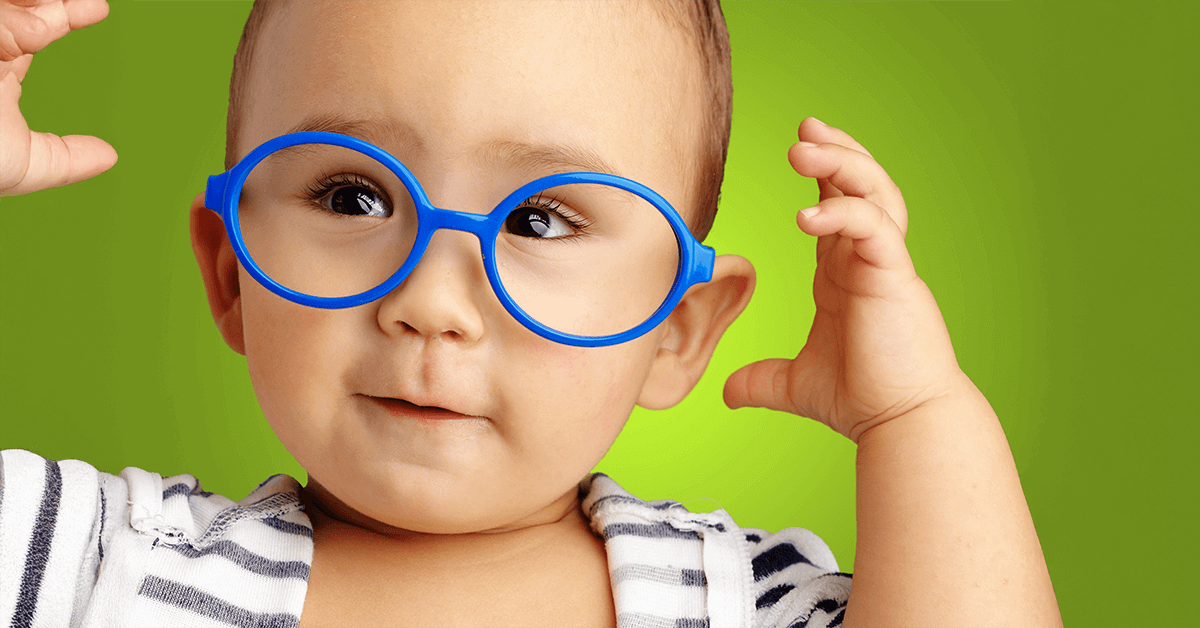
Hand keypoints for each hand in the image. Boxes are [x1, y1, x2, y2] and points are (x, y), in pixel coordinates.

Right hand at [1, 0, 114, 195]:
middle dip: (47, 0)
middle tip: (81, 2)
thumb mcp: (22, 163)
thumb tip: (110, 156)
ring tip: (50, 24)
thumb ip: (65, 158)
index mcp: (0, 65)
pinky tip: (33, 33)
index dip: (67, 13)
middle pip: (17, 3)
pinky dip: (8, 20)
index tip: (97, 10)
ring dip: (28, 7)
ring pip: (3, 4)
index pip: (37, 26)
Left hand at [723, 117, 966, 442]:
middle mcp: (868, 260)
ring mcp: (885, 265)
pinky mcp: (894, 277)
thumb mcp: (795, 385)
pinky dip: (843, 212)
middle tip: (805, 127)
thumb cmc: (862, 400)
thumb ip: (762, 380)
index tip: (800, 144)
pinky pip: (874, 226)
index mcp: (847, 272)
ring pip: (874, 192)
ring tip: (803, 146)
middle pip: (861, 185)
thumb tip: (728, 392)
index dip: (822, 172)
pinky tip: (807, 213)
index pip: (838, 205)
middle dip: (835, 150)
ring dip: (841, 163)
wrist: (900, 423)